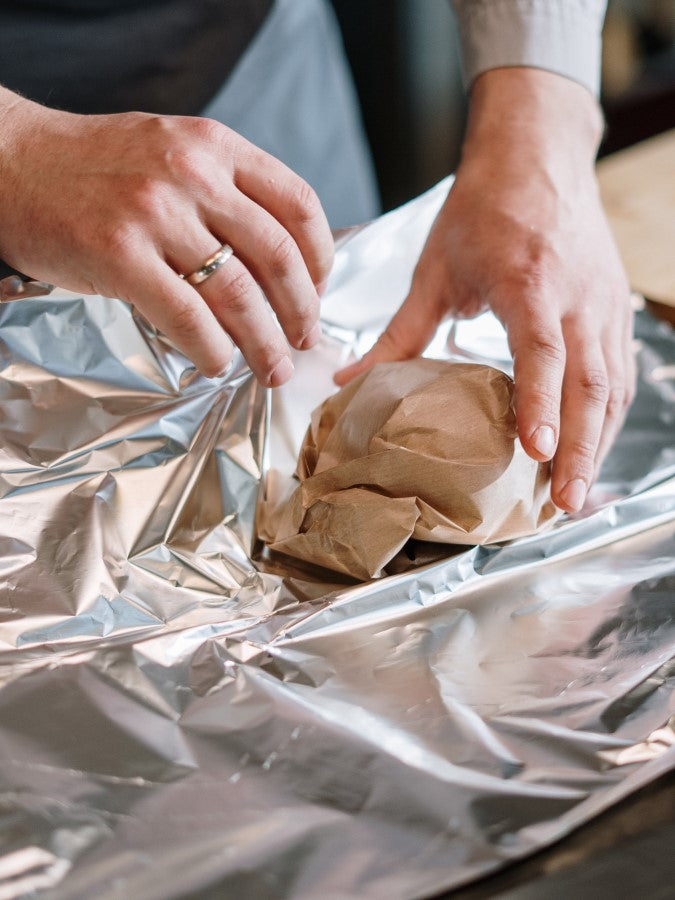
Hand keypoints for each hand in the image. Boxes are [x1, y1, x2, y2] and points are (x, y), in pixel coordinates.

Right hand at [0, 88, 333, 383]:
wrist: (10, 161)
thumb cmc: (94, 166)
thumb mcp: (173, 151)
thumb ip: (224, 190)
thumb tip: (277, 258)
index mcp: (215, 145)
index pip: (299, 204)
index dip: (321, 258)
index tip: (319, 290)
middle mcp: (192, 172)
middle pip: (277, 257)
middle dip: (302, 311)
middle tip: (305, 340)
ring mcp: (155, 213)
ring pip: (238, 293)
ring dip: (265, 342)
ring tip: (274, 367)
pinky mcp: (119, 255)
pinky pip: (188, 317)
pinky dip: (213, 350)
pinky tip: (218, 364)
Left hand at [336, 69, 634, 512]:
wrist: (538, 153)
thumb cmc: (484, 207)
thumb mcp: (435, 268)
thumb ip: (398, 333)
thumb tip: (347, 383)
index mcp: (529, 282)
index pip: (543, 353)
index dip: (541, 404)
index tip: (534, 451)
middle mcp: (576, 297)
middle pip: (590, 382)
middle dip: (580, 447)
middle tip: (564, 502)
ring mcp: (603, 303)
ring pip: (612, 384)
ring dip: (599, 441)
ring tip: (577, 492)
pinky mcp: (613, 308)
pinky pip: (619, 371)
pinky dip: (608, 415)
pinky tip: (593, 447)